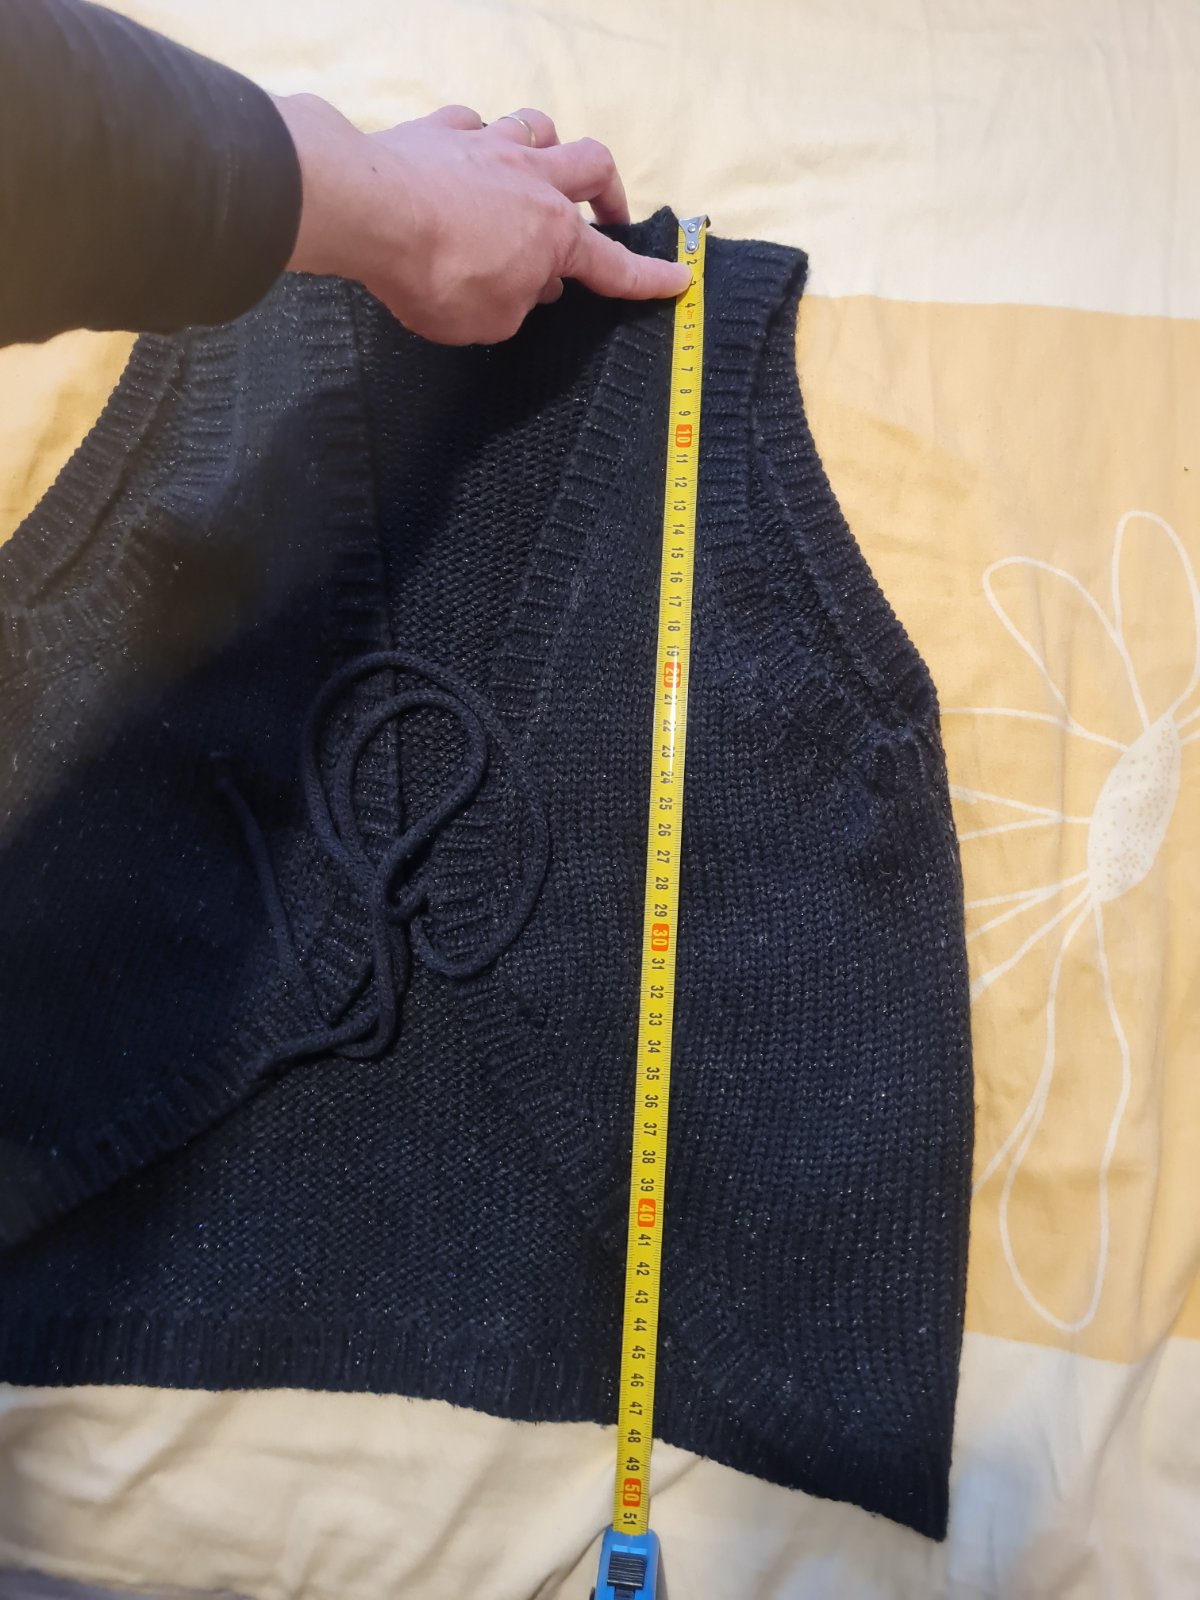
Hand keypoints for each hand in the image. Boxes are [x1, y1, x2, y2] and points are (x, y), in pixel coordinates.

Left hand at [270, 96, 690, 344]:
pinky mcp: (440, 131)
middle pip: (593, 166)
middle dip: (609, 190)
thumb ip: (515, 306)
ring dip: (548, 147)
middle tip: (608, 211)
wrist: (370, 212)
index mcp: (554, 237)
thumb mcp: (487, 322)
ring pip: (538, 128)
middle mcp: (531, 181)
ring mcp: (487, 147)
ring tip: (540, 169)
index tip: (677, 279)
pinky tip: (466, 155)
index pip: (611, 265)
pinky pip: (471, 123)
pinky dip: (477, 140)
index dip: (646, 277)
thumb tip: (525, 286)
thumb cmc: (435, 277)